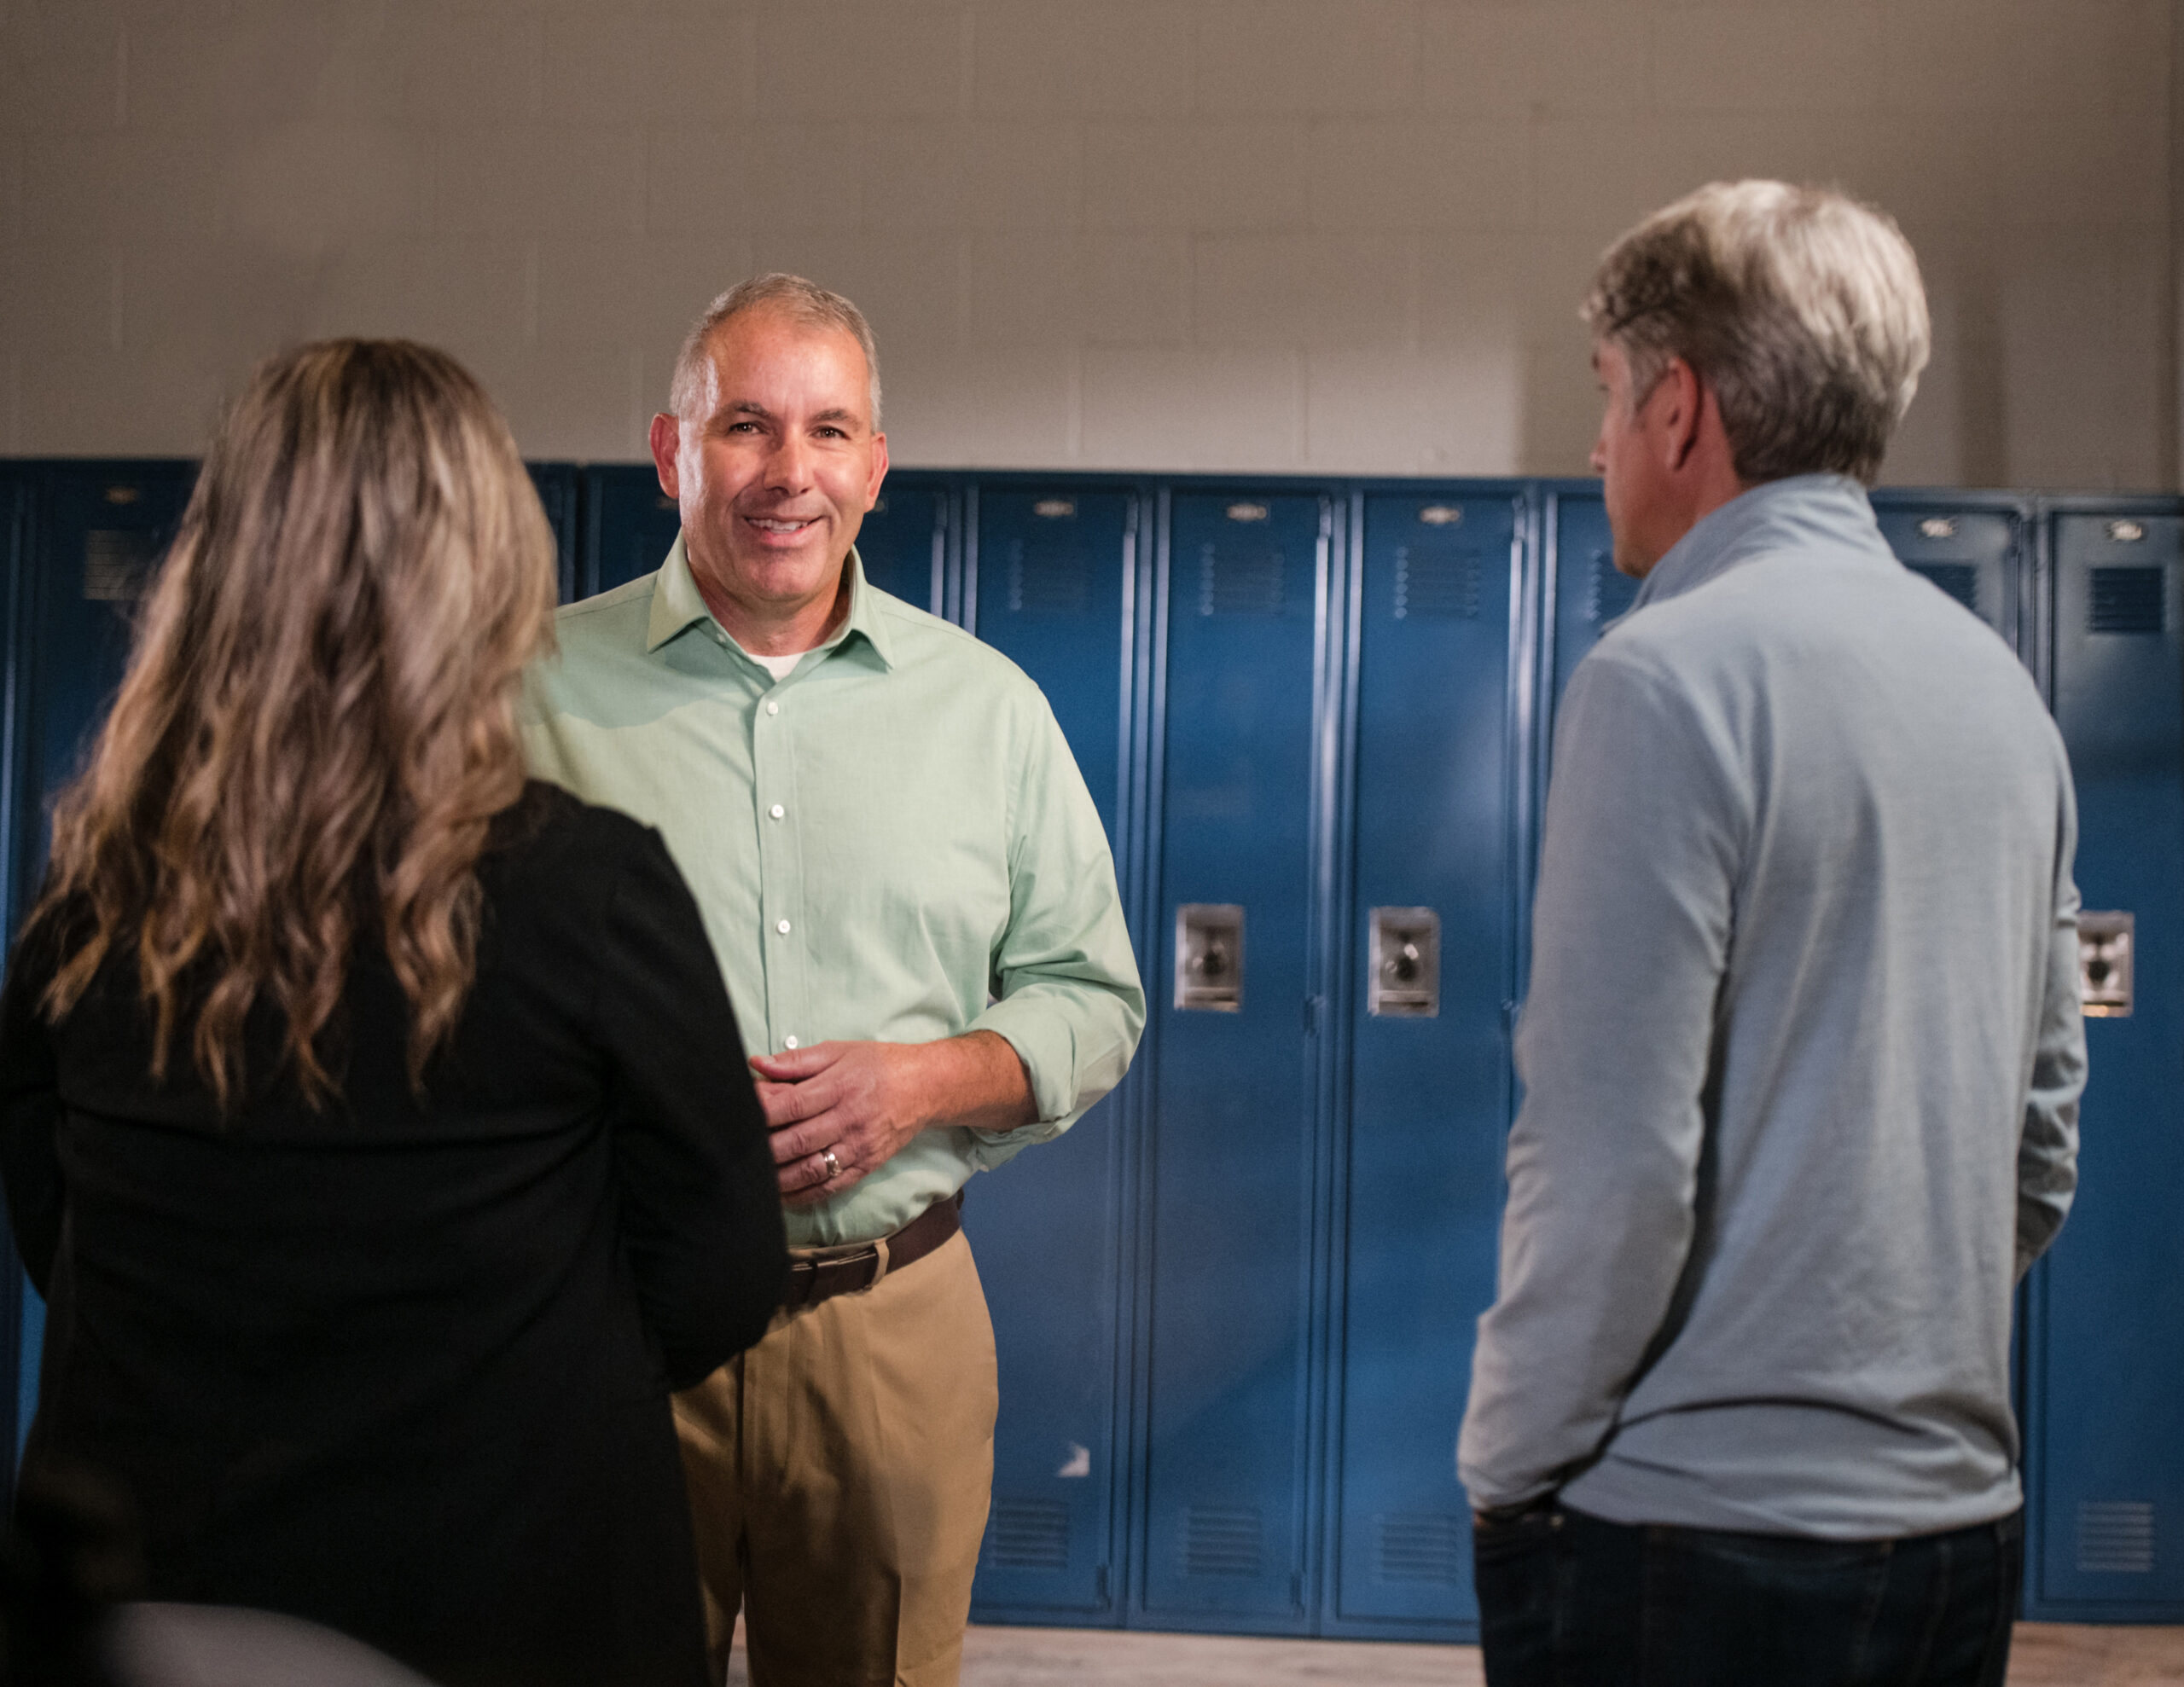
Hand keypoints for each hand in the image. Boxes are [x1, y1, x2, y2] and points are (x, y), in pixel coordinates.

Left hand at [750, 1032, 1035, 1207]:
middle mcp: (849, 1118)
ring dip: (777, 1178)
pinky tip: (780, 1195)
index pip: (792, 1103)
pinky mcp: (865, 1166)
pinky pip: (829, 1187)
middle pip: (797, 1140)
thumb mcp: (839, 1051)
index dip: (762, 1112)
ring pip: (810, 1169)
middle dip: (763, 1149)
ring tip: (750, 1177)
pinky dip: (801, 1195)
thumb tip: (756, 1064)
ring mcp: (858, 1146)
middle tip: (736, 1152)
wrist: (927, 1086)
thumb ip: (795, 1061)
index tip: (738, 1114)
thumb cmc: (878, 1065)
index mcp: (839, 1085)